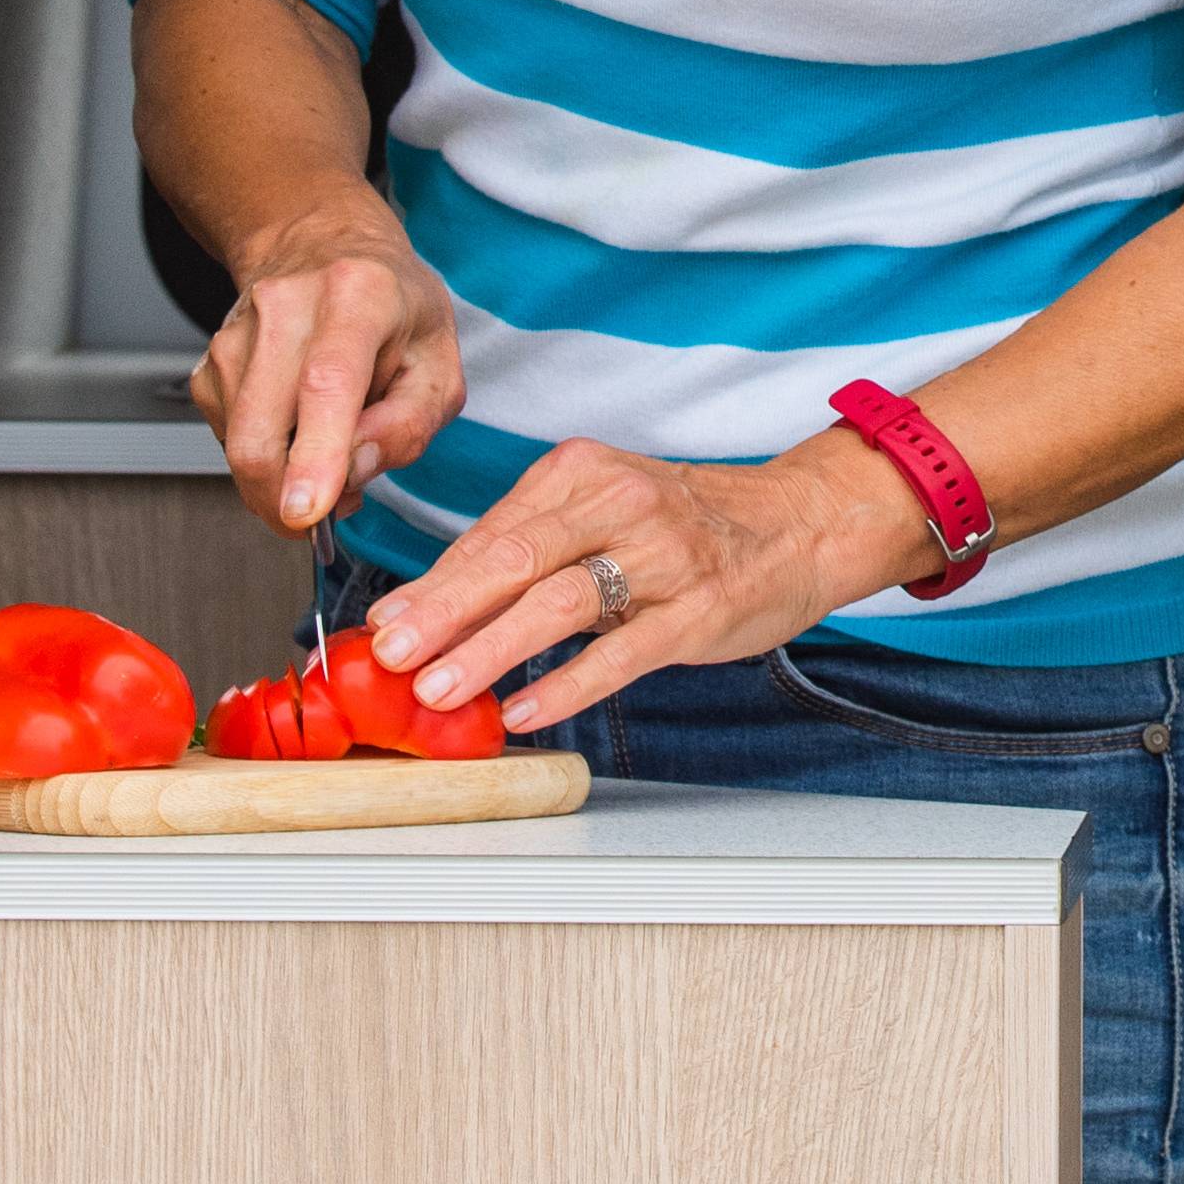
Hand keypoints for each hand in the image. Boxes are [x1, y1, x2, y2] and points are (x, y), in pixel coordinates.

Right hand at [184, 201, 460, 537]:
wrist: (327, 250)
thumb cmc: (391, 308)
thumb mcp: (439, 362)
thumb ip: (410, 424)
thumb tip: (355, 472)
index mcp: (358, 295)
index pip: (327, 383)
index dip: (314, 454)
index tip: (306, 511)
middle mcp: (286, 306)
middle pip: (261, 430)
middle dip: (287, 499)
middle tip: (332, 506)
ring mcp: (237, 332)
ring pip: (240, 446)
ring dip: (282, 476)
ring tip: (327, 444)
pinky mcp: (208, 362)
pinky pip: (228, 440)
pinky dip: (264, 454)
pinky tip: (296, 425)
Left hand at [360, 428, 934, 739]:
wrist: (800, 520)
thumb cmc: (687, 523)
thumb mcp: (604, 511)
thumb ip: (527, 549)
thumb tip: (431, 607)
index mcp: (583, 471)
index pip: (491, 530)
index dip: (431, 582)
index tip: (383, 625)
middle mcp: (620, 502)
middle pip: (514, 556)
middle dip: (443, 610)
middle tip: (391, 653)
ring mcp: (663, 556)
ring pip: (559, 601)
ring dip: (491, 648)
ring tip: (441, 689)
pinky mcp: (698, 608)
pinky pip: (622, 651)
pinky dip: (566, 683)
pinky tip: (525, 711)